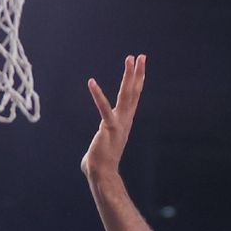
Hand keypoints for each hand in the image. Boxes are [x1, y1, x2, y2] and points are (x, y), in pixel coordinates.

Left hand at [81, 54, 145, 179]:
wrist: (102, 174)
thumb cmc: (98, 164)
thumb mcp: (99, 149)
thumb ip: (96, 148)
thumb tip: (89, 158)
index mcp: (123, 122)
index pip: (132, 98)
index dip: (136, 81)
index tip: (139, 66)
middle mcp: (124, 120)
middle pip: (133, 93)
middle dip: (137, 74)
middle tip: (141, 56)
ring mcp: (118, 123)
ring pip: (126, 96)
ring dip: (129, 77)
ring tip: (130, 59)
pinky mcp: (109, 128)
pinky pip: (104, 108)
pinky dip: (98, 95)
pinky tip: (91, 82)